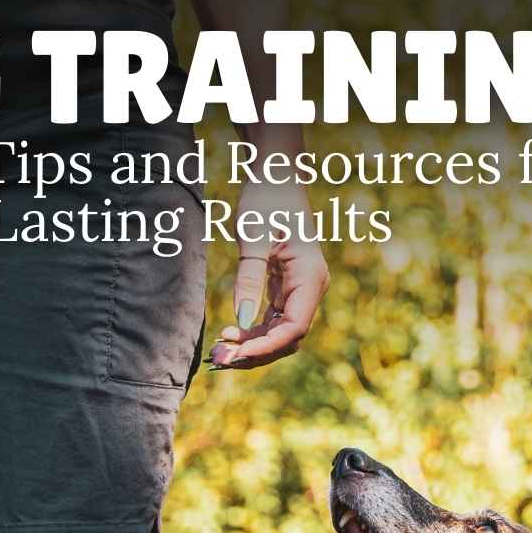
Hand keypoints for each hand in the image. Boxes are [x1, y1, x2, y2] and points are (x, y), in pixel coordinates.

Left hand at [209, 181, 329, 371]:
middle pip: (287, 338)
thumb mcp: (252, 236)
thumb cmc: (266, 197)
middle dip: (256, 353)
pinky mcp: (288, 289)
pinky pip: (273, 321)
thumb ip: (248, 279)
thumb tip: (241, 321)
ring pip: (279, 334)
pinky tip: (231, 335)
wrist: (276, 174)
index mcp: (310, 276)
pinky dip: (253, 333)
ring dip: (252, 346)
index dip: (265, 347)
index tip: (236, 354)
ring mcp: (301, 290)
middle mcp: (311, 288)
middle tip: (220, 359)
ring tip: (221, 350)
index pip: (292, 328)